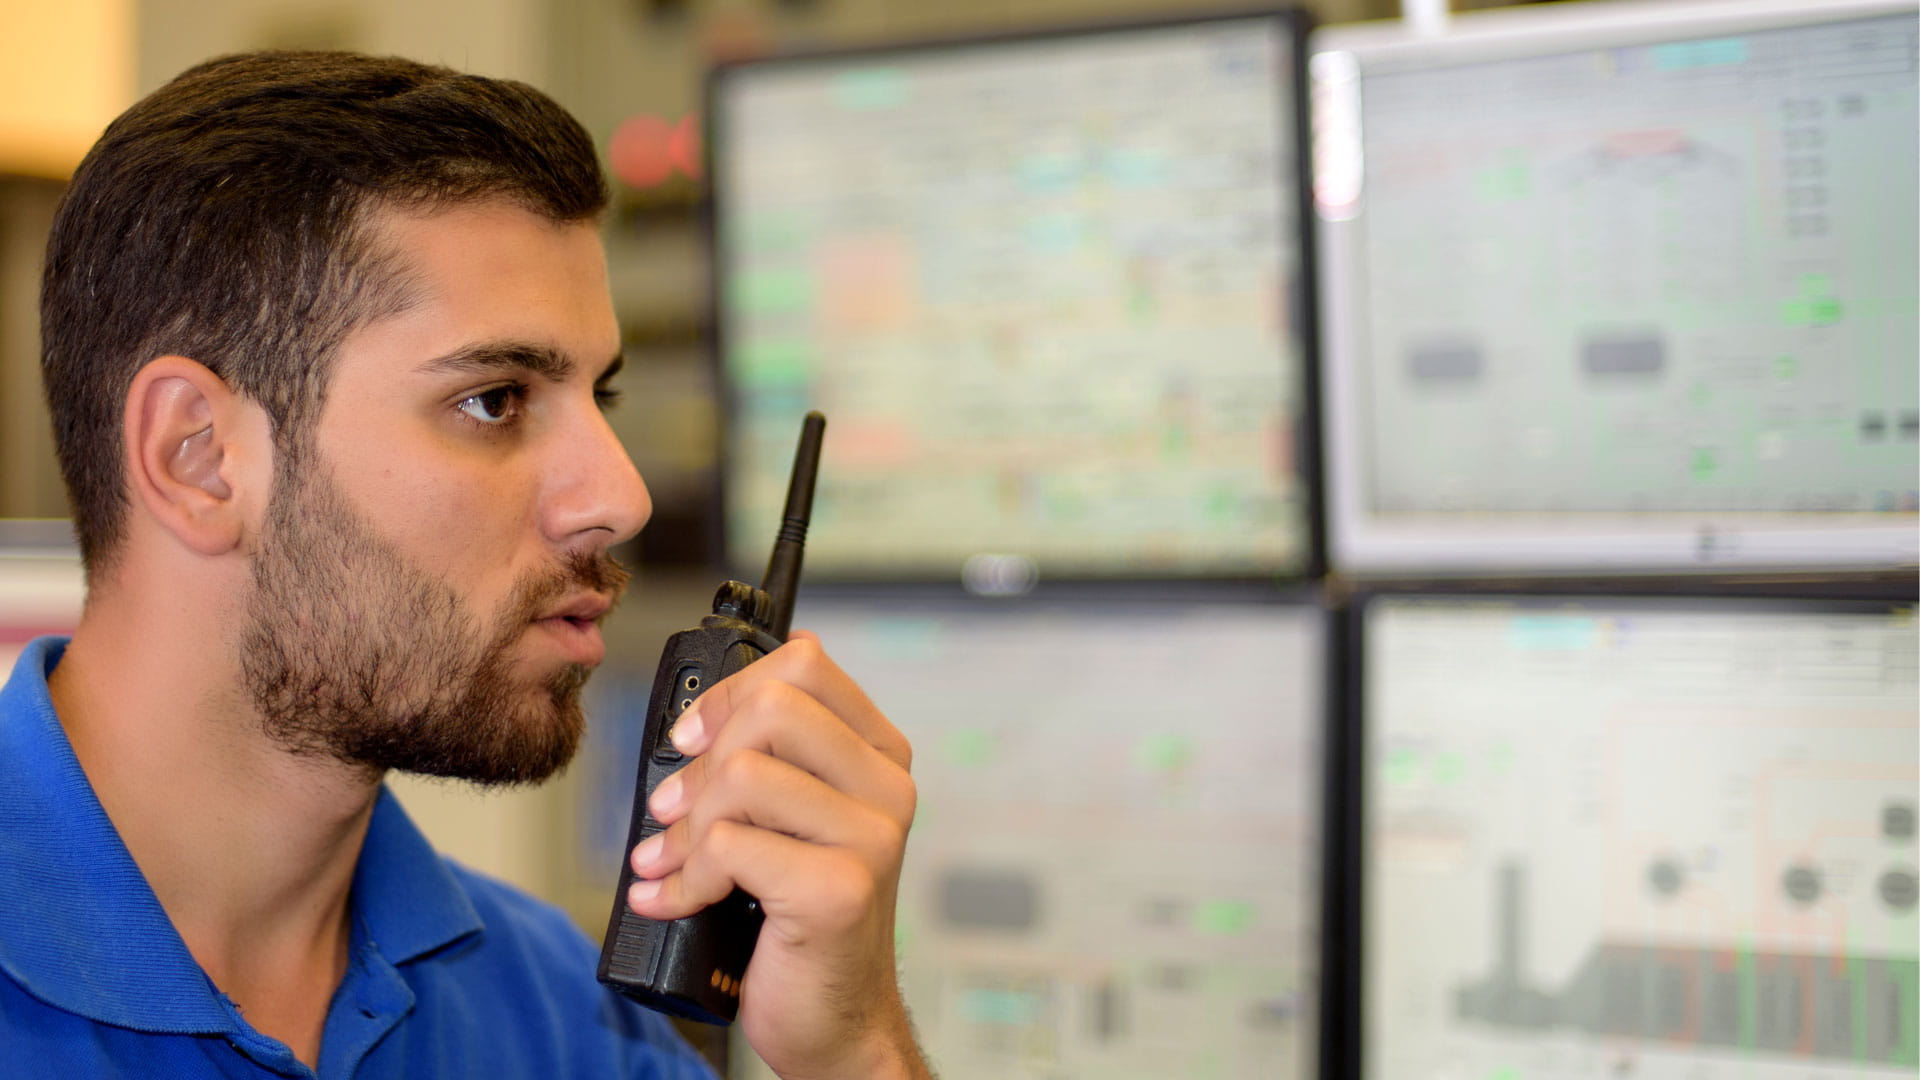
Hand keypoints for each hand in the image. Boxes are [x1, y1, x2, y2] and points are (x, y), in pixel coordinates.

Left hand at [625, 631, 929, 1078]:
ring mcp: (871, 837)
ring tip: (671, 863)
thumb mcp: (789, 822)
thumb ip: (764, 763)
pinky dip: (685, 878)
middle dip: (702, 762)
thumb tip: (689, 727)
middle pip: (772, 708)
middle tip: (675, 812)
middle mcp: (887, 787)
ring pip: (743, 774)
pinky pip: (730, 846)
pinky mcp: (840, 889)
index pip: (805, 664)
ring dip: (685, 828)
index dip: (731, 693)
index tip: (693, 739)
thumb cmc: (800, 921)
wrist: (834, 1021)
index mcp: (878, 755)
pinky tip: (678, 901)